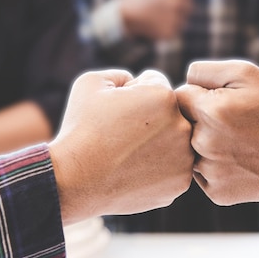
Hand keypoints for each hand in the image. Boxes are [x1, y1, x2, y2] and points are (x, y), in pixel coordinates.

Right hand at [49, 69, 193, 224]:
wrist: (74, 181)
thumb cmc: (80, 130)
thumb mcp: (92, 83)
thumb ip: (123, 75)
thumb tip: (136, 80)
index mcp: (164, 96)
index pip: (157, 83)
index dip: (134, 93)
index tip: (117, 111)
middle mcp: (182, 126)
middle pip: (170, 113)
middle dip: (151, 118)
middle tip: (122, 135)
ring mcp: (184, 158)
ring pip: (175, 141)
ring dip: (159, 143)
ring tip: (128, 154)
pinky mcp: (180, 183)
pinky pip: (173, 168)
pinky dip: (159, 170)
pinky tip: (135, 172)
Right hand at [120, 0, 192, 39]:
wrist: (125, 15)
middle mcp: (175, 4)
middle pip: (187, 6)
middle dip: (176, 6)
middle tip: (160, 8)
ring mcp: (173, 20)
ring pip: (183, 20)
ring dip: (173, 19)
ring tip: (157, 17)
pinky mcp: (170, 33)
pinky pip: (176, 31)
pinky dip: (168, 30)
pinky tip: (156, 26)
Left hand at [176, 60, 258, 205]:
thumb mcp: (247, 74)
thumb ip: (205, 70)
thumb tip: (182, 81)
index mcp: (209, 111)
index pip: (180, 97)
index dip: (199, 96)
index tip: (221, 101)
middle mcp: (203, 143)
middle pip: (182, 125)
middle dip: (199, 120)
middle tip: (230, 123)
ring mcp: (208, 171)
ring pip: (189, 151)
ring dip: (204, 144)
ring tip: (234, 142)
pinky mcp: (215, 191)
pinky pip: (201, 173)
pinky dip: (214, 166)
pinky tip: (237, 160)